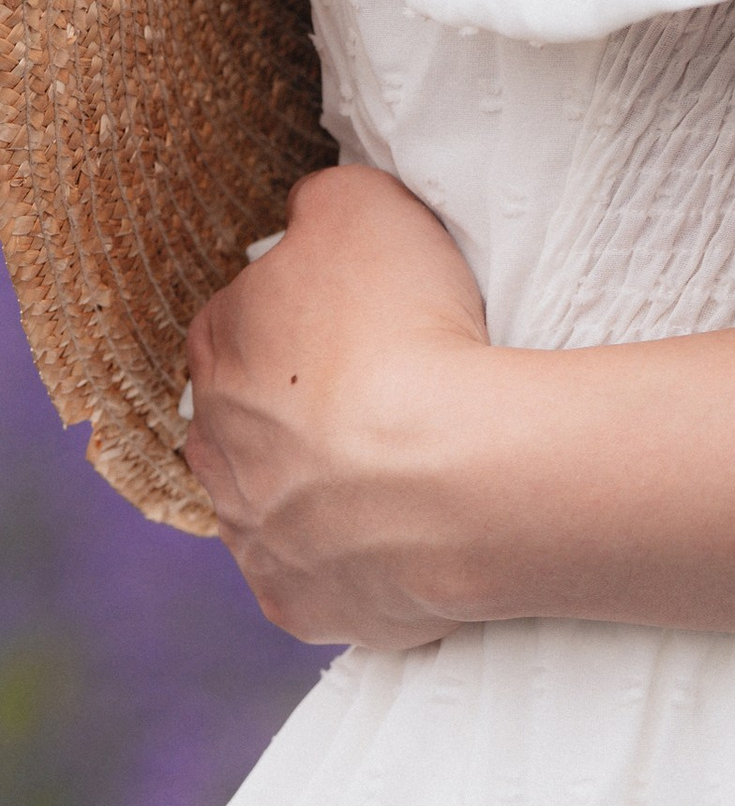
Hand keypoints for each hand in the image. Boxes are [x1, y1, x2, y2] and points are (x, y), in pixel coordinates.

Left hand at [183, 163, 497, 648]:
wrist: (448, 477)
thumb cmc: (405, 328)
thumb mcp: (362, 202)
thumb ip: (321, 201)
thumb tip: (308, 215)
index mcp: (219, 346)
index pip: (242, 318)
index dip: (303, 312)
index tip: (363, 314)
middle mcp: (214, 447)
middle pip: (249, 416)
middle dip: (302, 405)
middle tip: (388, 389)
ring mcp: (253, 535)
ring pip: (275, 501)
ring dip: (322, 483)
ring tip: (405, 462)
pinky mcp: (298, 604)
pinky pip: (320, 574)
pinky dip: (356, 554)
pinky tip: (409, 526)